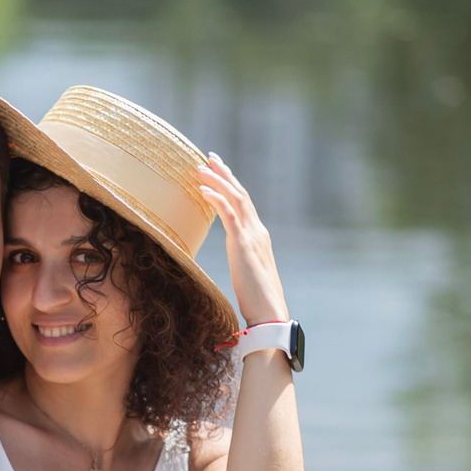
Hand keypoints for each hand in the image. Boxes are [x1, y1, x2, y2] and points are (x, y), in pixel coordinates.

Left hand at [194, 154, 287, 327]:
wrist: (269, 312)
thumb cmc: (257, 300)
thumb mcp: (247, 273)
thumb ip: (243, 259)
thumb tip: (237, 258)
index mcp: (258, 237)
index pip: (244, 204)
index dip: (231, 185)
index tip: (217, 171)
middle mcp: (257, 231)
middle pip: (240, 194)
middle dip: (224, 174)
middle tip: (209, 158)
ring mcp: (252, 236)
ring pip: (235, 199)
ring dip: (218, 181)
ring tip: (200, 168)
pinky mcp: (243, 245)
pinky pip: (229, 215)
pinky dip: (216, 199)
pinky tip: (203, 190)